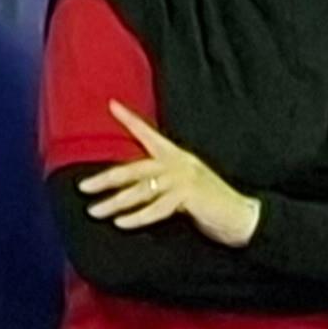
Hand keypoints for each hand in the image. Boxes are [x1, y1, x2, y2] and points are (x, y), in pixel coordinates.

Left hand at [85, 103, 260, 247]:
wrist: (245, 217)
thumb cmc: (215, 203)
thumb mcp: (188, 186)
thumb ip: (165, 182)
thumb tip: (134, 188)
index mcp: (178, 157)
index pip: (149, 134)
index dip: (130, 120)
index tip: (111, 105)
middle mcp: (179, 163)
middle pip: (134, 168)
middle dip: (105, 178)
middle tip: (82, 186)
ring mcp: (185, 179)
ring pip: (141, 190)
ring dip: (115, 202)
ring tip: (94, 211)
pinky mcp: (190, 197)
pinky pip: (156, 208)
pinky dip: (137, 217)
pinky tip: (121, 223)